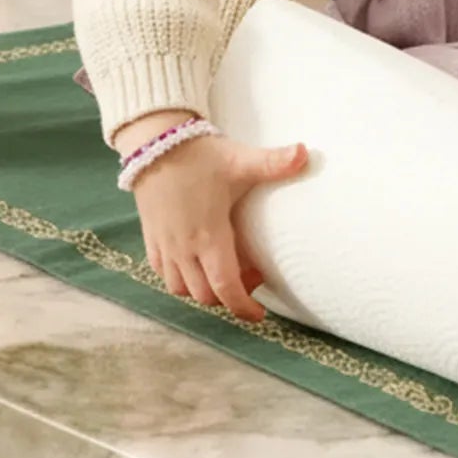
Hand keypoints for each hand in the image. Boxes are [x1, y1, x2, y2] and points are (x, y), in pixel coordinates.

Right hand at [127, 130, 307, 320]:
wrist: (153, 142)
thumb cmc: (199, 156)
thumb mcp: (240, 160)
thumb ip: (274, 162)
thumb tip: (307, 153)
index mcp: (208, 236)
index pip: (225, 286)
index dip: (242, 306)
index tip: (260, 315)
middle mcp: (183, 248)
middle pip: (205, 294)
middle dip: (229, 296)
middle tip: (253, 276)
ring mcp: (164, 245)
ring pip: (181, 288)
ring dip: (204, 289)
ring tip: (227, 269)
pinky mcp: (151, 238)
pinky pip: (163, 273)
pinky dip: (181, 278)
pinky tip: (198, 262)